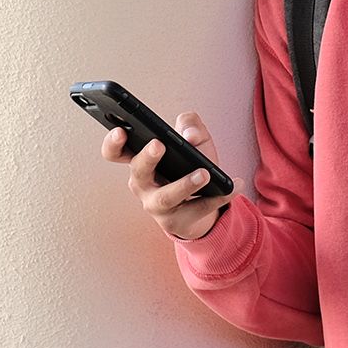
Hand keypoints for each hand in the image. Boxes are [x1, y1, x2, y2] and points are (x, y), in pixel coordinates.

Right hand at [100, 109, 242, 240]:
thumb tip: (190, 137)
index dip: (113, 143)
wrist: (204, 202)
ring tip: (205, 173)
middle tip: (159, 144)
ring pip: (167, 196)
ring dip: (185, 184)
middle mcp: (143, 185)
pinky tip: (234, 185)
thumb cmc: (191, 165)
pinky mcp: (178, 222)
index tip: (121, 130)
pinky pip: (198, 209)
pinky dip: (219, 196)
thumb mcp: (193, 140)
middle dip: (147, 158)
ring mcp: (157, 206)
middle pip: (138, 172)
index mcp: (141, 162)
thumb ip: (191, 126)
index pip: (115, 153)